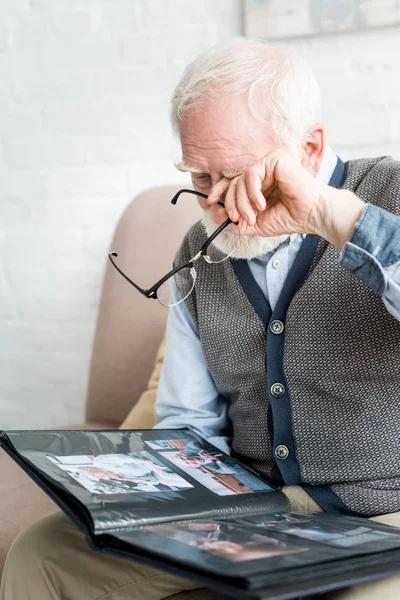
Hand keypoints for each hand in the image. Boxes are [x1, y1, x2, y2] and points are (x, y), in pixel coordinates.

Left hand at [207, 149, 363, 249]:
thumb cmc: (289, 217)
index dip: (219, 191)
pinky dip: (252, 192)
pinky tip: (262, 204)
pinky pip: (250, 174)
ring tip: (254, 215)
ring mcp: (269, 163)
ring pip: (240, 180)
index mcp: (260, 183)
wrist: (312, 215)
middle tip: (238, 219)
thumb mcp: (256, 223)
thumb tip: (215, 213)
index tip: (211, 203)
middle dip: (231, 204)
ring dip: (242, 202)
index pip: (232, 182)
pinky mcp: (275, 159)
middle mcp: (263, 170)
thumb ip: (236, 220)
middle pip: (233, 183)